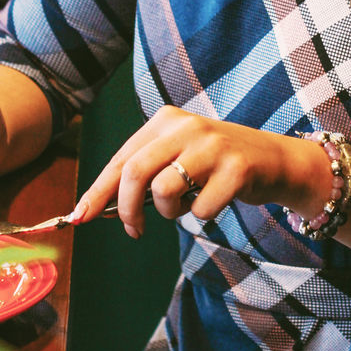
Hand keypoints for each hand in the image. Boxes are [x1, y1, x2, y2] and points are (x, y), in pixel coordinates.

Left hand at [72, 105, 329, 238]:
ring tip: (185, 206)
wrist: (271, 159)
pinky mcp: (236, 169)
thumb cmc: (214, 163)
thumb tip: (97, 207)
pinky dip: (200, 216)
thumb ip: (144, 173)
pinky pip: (200, 209)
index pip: (121, 158)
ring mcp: (212, 146)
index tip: (78, 217)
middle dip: (126, 209)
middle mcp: (187, 126)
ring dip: (170, 213)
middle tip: (133, 230)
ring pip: (164, 191)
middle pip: (136, 172)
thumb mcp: (177, 155)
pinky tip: (213, 202)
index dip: (97, 191)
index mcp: (166, 120)